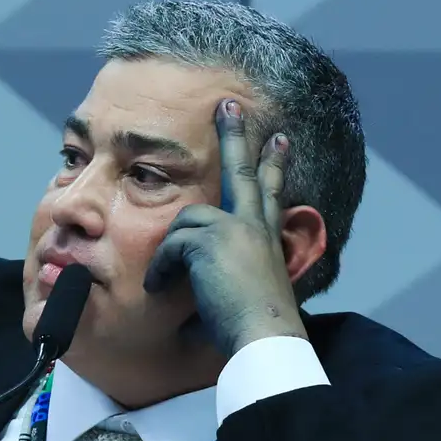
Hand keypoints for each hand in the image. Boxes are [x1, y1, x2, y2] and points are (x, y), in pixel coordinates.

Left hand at [143, 99, 306, 356]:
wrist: (264, 336)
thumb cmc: (252, 327)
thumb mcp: (246, 293)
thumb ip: (229, 280)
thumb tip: (202, 297)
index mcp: (265, 237)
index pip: (269, 193)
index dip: (274, 166)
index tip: (279, 139)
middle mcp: (254, 226)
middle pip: (242, 171)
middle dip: (235, 133)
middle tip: (228, 103)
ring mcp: (234, 228)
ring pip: (187, 217)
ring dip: (171, 251)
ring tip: (162, 280)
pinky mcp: (209, 238)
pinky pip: (171, 244)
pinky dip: (162, 269)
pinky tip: (160, 288)